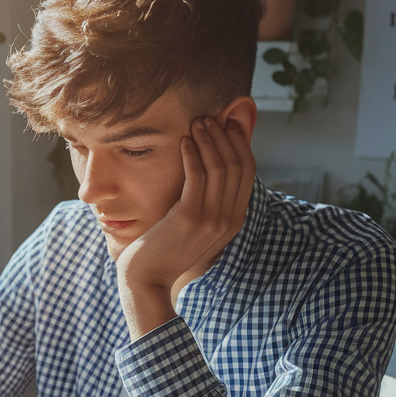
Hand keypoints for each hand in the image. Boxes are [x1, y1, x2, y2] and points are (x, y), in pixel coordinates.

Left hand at [116, 113, 254, 337]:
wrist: (147, 280)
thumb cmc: (165, 249)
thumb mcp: (194, 224)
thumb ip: (208, 201)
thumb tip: (209, 168)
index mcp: (235, 220)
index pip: (248, 171)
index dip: (238, 142)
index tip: (225, 124)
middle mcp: (229, 219)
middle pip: (238, 164)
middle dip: (224, 135)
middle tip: (208, 117)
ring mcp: (212, 219)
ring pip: (220, 166)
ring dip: (208, 139)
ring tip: (195, 123)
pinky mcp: (190, 217)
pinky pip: (198, 176)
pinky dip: (193, 153)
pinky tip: (183, 141)